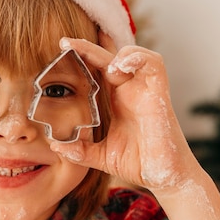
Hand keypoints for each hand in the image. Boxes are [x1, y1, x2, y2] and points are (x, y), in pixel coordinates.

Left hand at [50, 34, 200, 192]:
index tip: (60, 48)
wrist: (164, 177)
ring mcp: (145, 91)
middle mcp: (130, 91)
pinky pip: (154, 65)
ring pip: (136, 54)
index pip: (98, 69)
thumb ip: (79, 150)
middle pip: (110, 57)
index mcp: (115, 100)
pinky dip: (137, 59)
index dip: (82, 56)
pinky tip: (119, 68)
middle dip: (88, 47)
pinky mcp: (159, 95)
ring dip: (117, 52)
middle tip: (65, 42)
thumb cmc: (138, 162)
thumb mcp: (101, 156)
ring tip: (104, 67)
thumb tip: (55, 145)